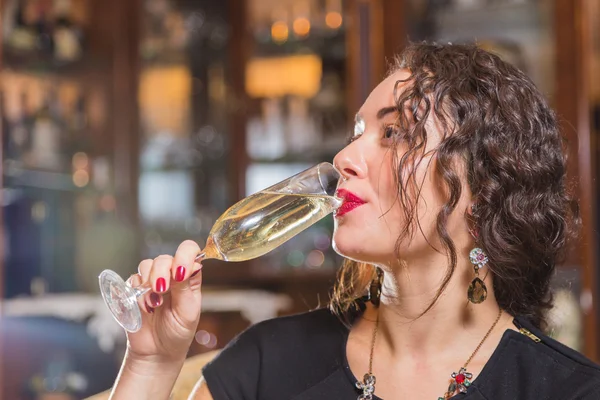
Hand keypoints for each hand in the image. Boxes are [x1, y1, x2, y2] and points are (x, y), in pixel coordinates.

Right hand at [125, 240, 202, 363]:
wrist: (156, 353)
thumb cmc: (177, 333)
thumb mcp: (188, 313)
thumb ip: (186, 288)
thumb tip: (191, 265)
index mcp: (188, 277)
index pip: (189, 252)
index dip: (184, 255)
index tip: (180, 271)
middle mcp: (170, 276)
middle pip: (164, 258)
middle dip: (161, 271)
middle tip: (162, 289)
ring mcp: (151, 282)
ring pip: (146, 265)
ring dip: (149, 280)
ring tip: (154, 302)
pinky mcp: (134, 291)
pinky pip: (132, 280)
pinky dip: (136, 291)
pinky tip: (145, 307)